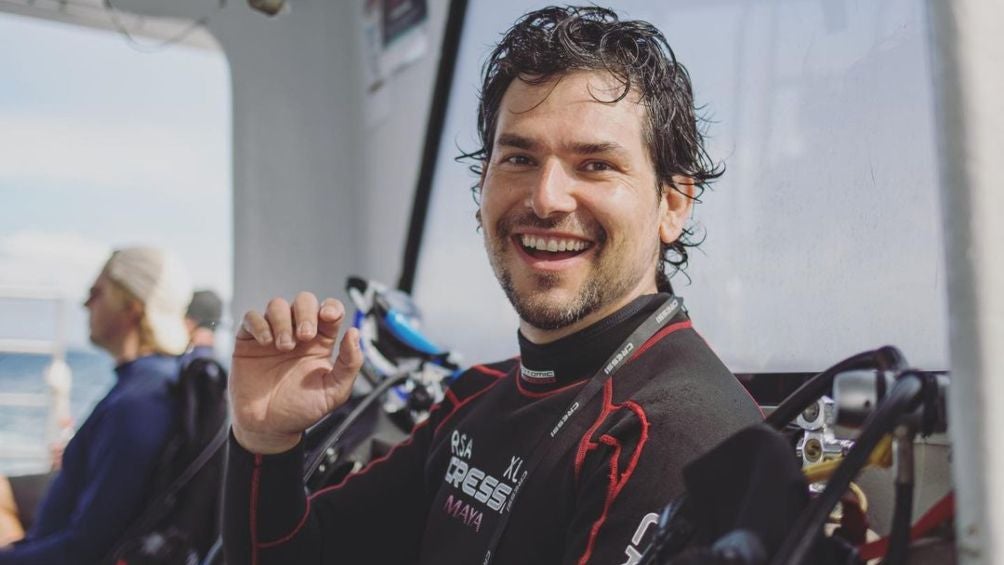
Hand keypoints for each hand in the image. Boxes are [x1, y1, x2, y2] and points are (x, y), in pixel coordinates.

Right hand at [230, 292, 362, 453]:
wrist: (269, 428)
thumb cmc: (301, 410)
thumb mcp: (334, 392)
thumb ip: (350, 363)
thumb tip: (354, 333)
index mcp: (321, 343)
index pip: (330, 311)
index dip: (331, 307)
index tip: (329, 317)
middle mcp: (297, 334)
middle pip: (303, 301)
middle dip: (305, 312)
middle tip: (305, 336)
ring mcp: (273, 335)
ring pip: (277, 305)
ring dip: (283, 321)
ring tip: (284, 346)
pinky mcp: (249, 341)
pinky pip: (251, 317)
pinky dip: (259, 324)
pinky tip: (266, 343)